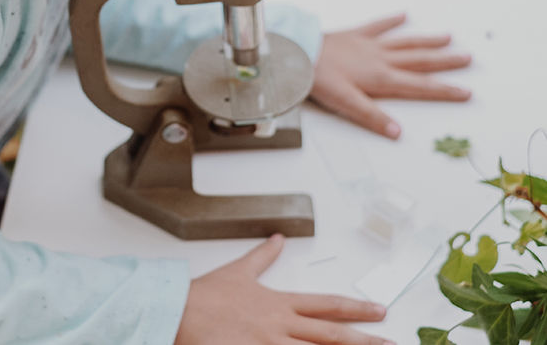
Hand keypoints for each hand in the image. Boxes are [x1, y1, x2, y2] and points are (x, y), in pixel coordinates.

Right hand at [175, 234, 393, 344]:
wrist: (180, 311)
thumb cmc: (208, 294)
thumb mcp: (239, 270)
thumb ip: (262, 256)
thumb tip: (278, 238)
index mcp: (280, 302)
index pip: (326, 306)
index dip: (356, 308)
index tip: (380, 310)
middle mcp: (281, 325)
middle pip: (331, 335)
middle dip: (364, 340)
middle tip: (392, 342)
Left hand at [309, 13, 471, 139]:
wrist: (298, 52)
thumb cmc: (319, 79)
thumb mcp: (345, 103)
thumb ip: (372, 117)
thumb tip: (398, 134)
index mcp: (381, 79)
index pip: (419, 87)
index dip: (444, 91)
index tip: (467, 92)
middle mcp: (380, 59)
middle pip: (419, 61)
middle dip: (445, 62)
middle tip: (468, 58)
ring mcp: (368, 45)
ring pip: (404, 43)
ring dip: (426, 41)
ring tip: (448, 37)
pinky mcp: (354, 35)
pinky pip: (377, 26)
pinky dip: (391, 20)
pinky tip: (403, 15)